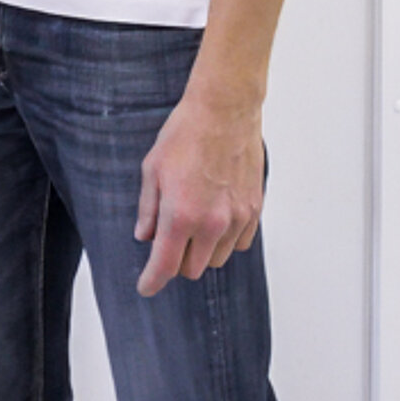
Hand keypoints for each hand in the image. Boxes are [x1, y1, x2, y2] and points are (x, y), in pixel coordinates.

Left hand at [134, 89, 264, 296]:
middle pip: (192, 269)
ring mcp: (237, 219)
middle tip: (166, 241)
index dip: (152, 281)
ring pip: (217, 259)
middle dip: (176, 262)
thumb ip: (148, 209)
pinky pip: (239, 244)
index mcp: (181, 215)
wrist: (224, 112)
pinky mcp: (255, 211)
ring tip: (191, 223)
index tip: (146, 288)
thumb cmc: (184, 136)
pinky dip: (225, 241)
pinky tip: (214, 219)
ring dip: (201, 252)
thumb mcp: (152, 170)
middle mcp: (212, 224)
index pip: (165, 265)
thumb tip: (144, 236)